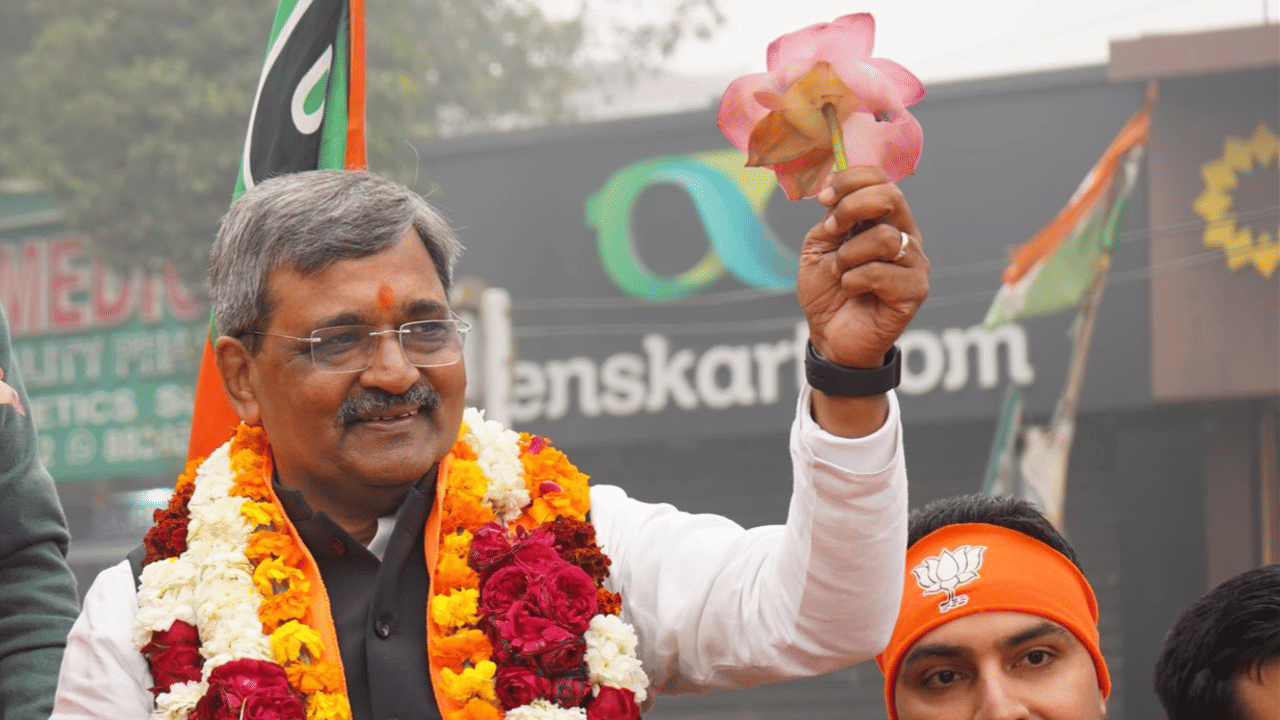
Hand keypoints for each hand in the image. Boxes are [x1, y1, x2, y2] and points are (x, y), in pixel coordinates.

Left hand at [798, 167, 928, 368]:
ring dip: (849, 255)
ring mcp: (914, 263)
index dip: (850, 180)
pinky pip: (881, 272)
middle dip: (852, 207)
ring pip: (885, 238)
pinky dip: (854, 281)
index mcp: (884, 220)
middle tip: (832, 231)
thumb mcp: (819, 247)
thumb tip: (836, 191)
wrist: (830, 337)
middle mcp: (905, 236)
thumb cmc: (827, 292)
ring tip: (841, 273)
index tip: (824, 200)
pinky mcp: (915, 291)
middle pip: (892, 196)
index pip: (880, 179)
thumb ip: (831, 218)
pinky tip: (853, 292)